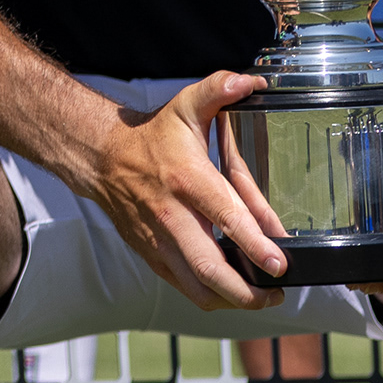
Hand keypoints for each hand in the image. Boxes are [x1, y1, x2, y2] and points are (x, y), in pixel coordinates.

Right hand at [74, 71, 286, 308]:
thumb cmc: (153, 137)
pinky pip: (184, 288)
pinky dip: (212, 296)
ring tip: (262, 297)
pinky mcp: (153, 257)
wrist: (102, 159)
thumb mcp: (185, 107)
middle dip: (247, 290)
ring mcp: (160, 242)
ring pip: (197, 287)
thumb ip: (218, 89)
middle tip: (277, 292)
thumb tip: (251, 82)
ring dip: (232, 300)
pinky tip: (234, 290)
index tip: (280, 262)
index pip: (225, 217)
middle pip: (210, 268)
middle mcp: (172, 217)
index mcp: (187, 180)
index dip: (254, 244)